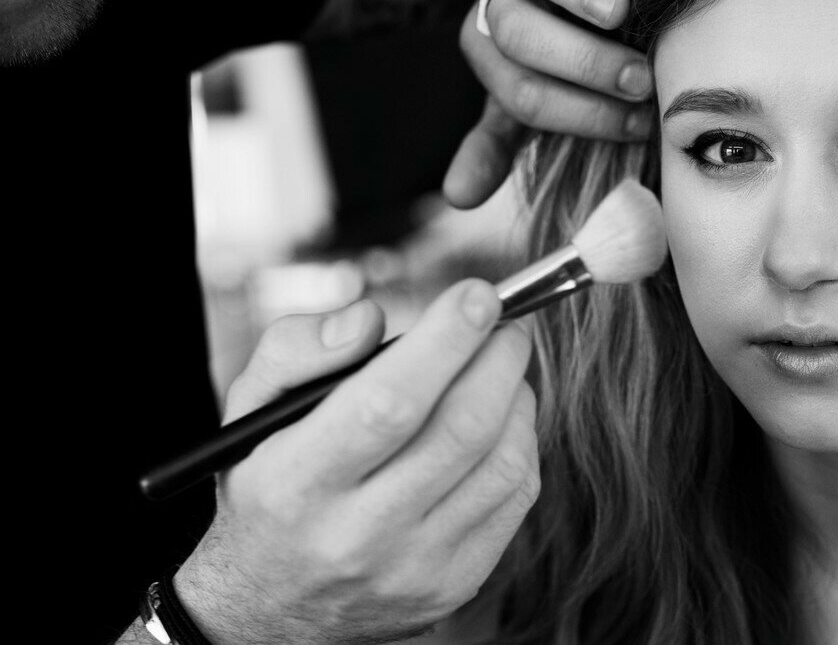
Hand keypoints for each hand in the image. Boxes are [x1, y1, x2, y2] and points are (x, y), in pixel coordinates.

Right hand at [174, 281, 537, 643]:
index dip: (445, 341)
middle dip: (497, 359)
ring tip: (501, 364)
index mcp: (296, 484)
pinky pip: (515, 498)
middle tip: (504, 321)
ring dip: (516, 395)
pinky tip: (502, 417)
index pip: (388, 403)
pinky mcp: (454, 585)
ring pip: (501, 463)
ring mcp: (413, 568)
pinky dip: (521, 441)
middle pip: (459, 430)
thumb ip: (298, 348)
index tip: (478, 295)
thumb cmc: (269, 483)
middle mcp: (356, 536)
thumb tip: (371, 318)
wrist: (269, 605)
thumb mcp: (252, 408)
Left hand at [447, 0, 653, 208]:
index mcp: (496, 56)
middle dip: (580, 64)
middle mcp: (503, 0)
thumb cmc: (572, 44)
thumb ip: (498, 139)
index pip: (523, 94)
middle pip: (520, 34)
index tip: (636, 125)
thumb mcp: (532, 91)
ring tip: (619, 10)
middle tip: (638, 79)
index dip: (578, 115)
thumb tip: (457, 196)